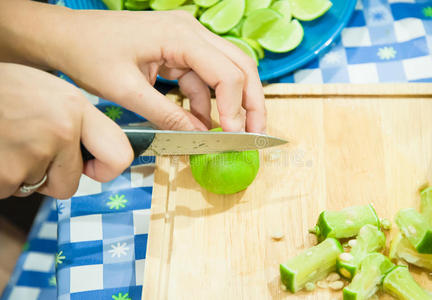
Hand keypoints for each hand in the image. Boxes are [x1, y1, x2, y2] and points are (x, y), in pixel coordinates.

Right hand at [0, 63, 132, 198]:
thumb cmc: (4, 89)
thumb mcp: (48, 90)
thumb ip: (76, 120)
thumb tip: (95, 151)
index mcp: (75, 109)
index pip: (119, 155)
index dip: (106, 169)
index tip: (93, 167)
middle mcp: (59, 133)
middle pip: (70, 185)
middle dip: (52, 177)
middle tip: (31, 151)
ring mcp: (29, 157)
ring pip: (35, 187)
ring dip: (22, 173)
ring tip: (7, 140)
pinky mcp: (4, 177)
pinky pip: (9, 189)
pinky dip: (2, 176)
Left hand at [45, 9, 265, 131]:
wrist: (65, 37)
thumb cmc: (89, 55)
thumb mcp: (127, 91)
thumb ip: (167, 116)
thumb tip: (200, 138)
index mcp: (181, 35)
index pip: (226, 72)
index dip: (236, 108)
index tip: (234, 137)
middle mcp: (191, 31)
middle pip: (239, 66)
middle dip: (250, 102)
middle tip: (255, 133)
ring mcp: (186, 39)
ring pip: (224, 72)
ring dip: (227, 105)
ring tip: (226, 135)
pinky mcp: (178, 50)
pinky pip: (201, 77)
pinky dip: (203, 101)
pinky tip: (200, 123)